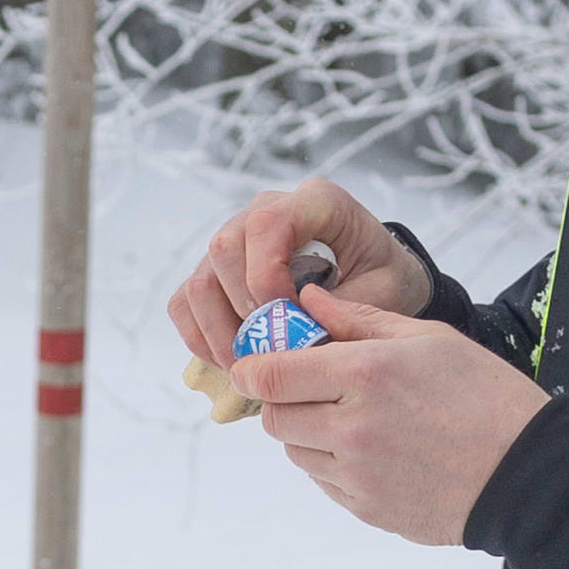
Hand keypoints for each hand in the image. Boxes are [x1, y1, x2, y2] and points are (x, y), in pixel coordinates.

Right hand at [164, 183, 424, 372]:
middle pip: (222, 249)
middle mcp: (267, 210)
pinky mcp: (217, 270)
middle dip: (241, 311)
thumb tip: (290, 344)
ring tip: (248, 366)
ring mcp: (236, 238)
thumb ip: (342, 311)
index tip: (288, 317)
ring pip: (198, 281)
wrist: (375, 277)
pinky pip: (185, 302)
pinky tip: (228, 361)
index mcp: (316, 202)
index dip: (265, 275)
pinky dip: (199, 337)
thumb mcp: (383, 292)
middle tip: (269, 353)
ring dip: (217, 332)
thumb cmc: (383, 278)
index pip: (266, 224)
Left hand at [227, 286, 554, 546]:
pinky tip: (374, 449)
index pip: (272, 375)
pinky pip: (323, 481)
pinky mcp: (366, 507)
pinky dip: (332, 463)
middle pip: (275, 416)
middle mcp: (353, 426)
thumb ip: (359, 319)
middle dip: (284, 399)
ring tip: (353, 417)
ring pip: (295, 451)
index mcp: (367, 373)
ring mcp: (357, 474)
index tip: (254, 364)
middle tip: (312, 388)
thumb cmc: (485, 396)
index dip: (253, 367)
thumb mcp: (430, 339)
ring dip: (307, 432)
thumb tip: (307, 300)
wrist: (529, 474)